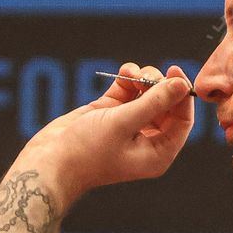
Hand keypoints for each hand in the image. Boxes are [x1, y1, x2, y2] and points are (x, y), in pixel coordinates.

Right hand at [16, 62, 195, 202]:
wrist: (49, 161)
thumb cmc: (87, 151)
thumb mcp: (124, 123)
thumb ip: (154, 102)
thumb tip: (181, 84)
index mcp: (158, 154)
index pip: (182, 121)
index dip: (181, 95)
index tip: (175, 71)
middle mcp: (147, 141)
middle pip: (166, 106)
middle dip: (158, 85)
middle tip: (146, 74)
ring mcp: (129, 127)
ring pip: (147, 96)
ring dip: (142, 80)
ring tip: (131, 72)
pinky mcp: (110, 115)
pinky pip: (128, 93)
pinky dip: (127, 81)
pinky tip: (124, 72)